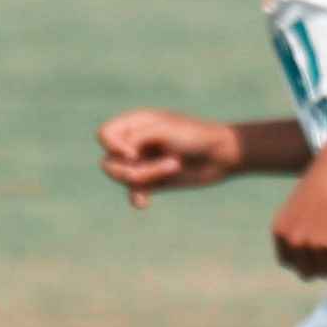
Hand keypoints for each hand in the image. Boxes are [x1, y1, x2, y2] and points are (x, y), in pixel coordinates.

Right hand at [98, 110, 243, 203]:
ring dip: (145, 177)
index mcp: (136, 123)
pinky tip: (144, 203)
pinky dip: (137, 197)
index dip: (113, 146)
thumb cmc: (195, 135)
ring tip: (174, 168)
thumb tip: (121, 157)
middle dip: (132, 168)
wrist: (222, 154)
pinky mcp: (153, 181)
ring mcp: (143, 162)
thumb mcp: (163, 129)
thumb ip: (135, 137)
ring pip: (121, 177)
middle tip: (167, 164)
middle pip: (109, 161)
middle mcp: (135, 142)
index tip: (134, 153)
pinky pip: (134, 192)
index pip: (104, 134)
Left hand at [268, 149, 326, 278]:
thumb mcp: (300, 208)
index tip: (319, 256)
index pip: (288, 263)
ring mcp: (312, 245)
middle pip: (307, 272)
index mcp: (280, 230)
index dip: (305, 261)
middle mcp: (293, 241)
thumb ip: (300, 231)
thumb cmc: (325, 182)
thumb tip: (312, 257)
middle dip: (323, 266)